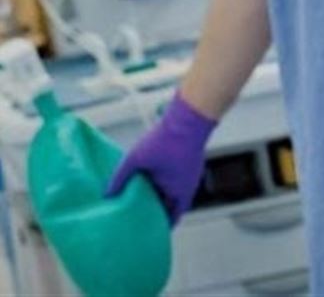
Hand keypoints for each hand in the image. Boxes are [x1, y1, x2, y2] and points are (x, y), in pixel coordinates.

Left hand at [106, 92, 216, 223]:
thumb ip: (120, 177)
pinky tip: (151, 177)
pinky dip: (164, 182)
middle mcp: (187, 186)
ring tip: (141, 197)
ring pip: (173, 191)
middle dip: (155, 210)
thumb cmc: (168, 139)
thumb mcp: (136, 160)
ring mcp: (189, 174)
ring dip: (159, 194)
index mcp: (179, 191)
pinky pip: (175, 179)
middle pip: (171, 205)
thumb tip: (108, 193)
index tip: (147, 231)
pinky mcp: (188, 163)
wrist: (188, 118)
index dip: (159, 225)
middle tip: (139, 215)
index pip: (171, 217)